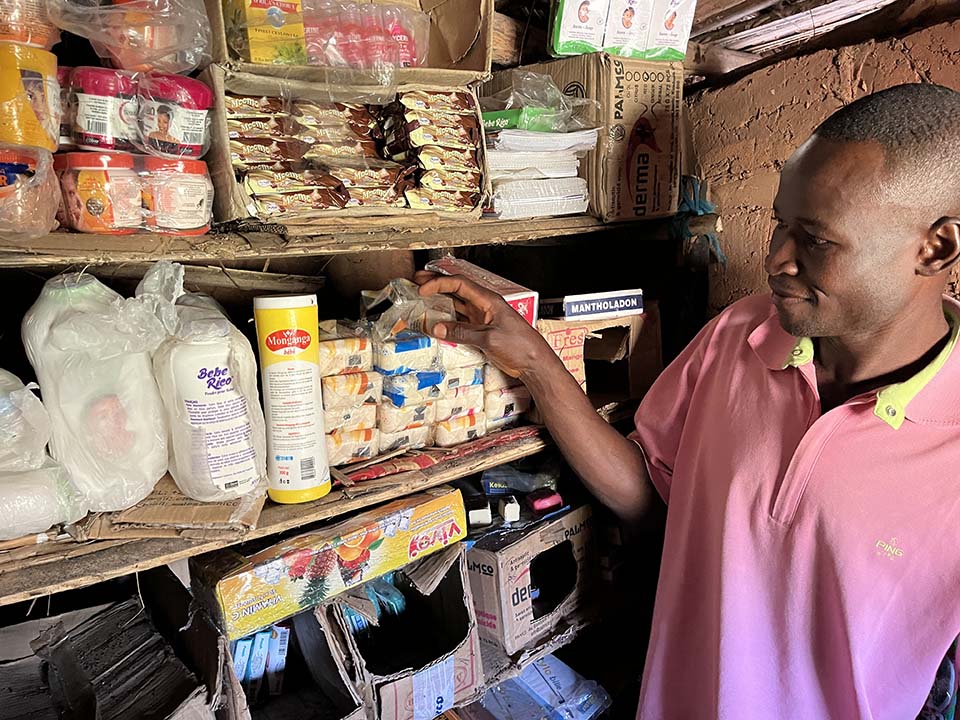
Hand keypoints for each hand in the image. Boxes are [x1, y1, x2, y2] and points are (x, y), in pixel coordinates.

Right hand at [414, 271, 554, 377]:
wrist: (534, 363)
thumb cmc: (520, 346)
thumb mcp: (489, 338)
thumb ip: (462, 332)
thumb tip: (438, 327)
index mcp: (488, 300)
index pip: (460, 284)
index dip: (439, 283)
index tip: (423, 288)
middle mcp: (484, 306)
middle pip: (456, 290)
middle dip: (436, 285)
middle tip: (417, 282)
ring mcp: (483, 318)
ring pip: (457, 305)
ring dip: (440, 302)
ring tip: (422, 300)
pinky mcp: (482, 331)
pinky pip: (460, 322)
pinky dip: (447, 321)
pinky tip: (436, 322)